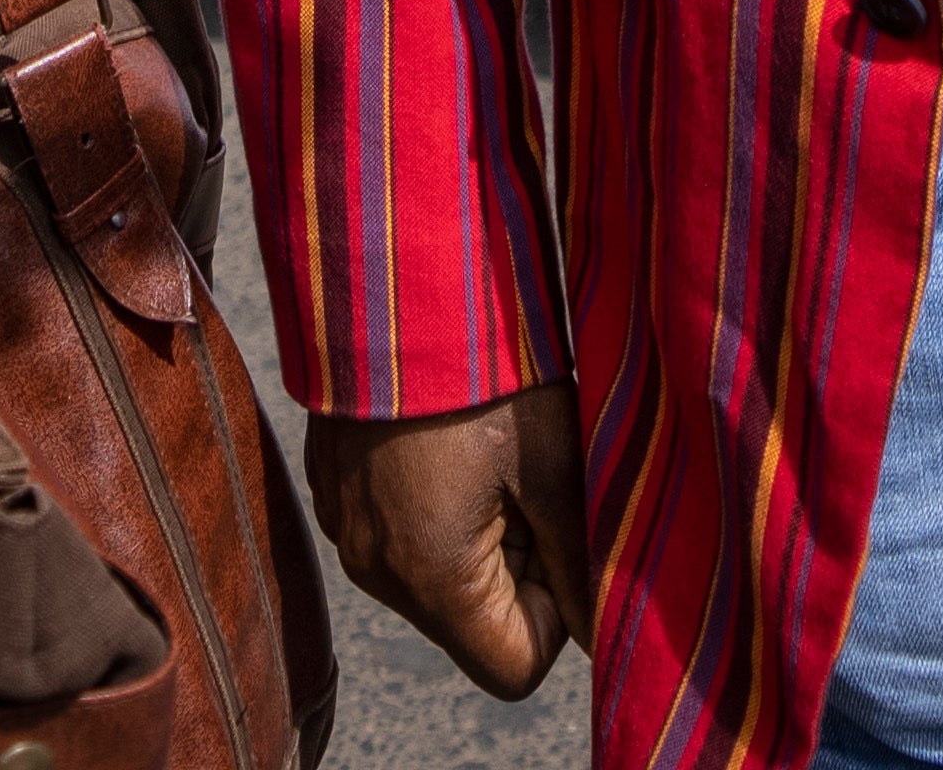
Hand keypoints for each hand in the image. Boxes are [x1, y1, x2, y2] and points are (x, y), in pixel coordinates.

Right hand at [310, 383, 583, 694]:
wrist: (389, 274)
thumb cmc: (480, 366)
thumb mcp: (554, 460)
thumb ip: (582, 560)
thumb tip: (606, 625)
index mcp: (430, 575)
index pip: (514, 668)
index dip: (556, 613)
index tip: (563, 534)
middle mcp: (375, 570)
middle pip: (475, 623)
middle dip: (522, 564)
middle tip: (534, 477)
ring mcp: (346, 531)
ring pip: (440, 579)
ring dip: (483, 532)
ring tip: (493, 449)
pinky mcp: (335, 492)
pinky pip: (400, 537)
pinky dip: (439, 505)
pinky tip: (453, 437)